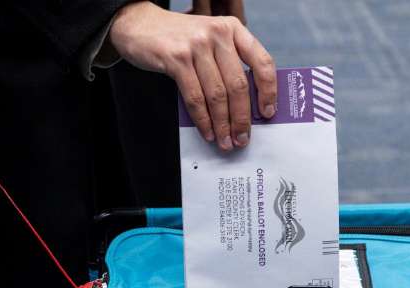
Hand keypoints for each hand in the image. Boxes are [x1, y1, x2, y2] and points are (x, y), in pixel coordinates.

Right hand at [109, 1, 275, 150]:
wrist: (140, 24)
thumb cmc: (181, 38)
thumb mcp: (212, 40)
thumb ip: (230, 63)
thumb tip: (248, 106)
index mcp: (234, 29)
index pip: (262, 62)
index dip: (268, 91)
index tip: (268, 112)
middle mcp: (218, 34)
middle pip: (238, 85)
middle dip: (242, 118)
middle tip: (242, 138)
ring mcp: (197, 45)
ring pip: (217, 95)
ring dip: (222, 124)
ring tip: (225, 141)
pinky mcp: (176, 59)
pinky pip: (195, 97)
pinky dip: (203, 120)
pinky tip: (208, 131)